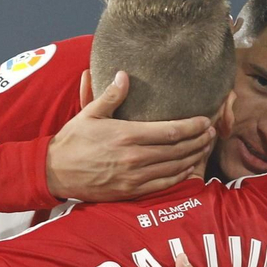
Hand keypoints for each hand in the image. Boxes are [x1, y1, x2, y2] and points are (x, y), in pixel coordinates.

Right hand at [45, 71, 214, 201]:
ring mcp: (134, 177)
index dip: (192, 126)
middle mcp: (134, 157)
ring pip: (174, 168)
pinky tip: (189, 168)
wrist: (54, 172)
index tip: (206, 120)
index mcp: (126, 135)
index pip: (170, 131)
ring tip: (205, 147)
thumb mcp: (89, 113)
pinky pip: (163, 185)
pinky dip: (179, 176)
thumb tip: (124, 75)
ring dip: (193, 157)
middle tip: (212, 132)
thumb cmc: (71, 141)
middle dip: (198, 140)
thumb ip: (111, 95)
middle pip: (177, 150)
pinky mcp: (130, 191)